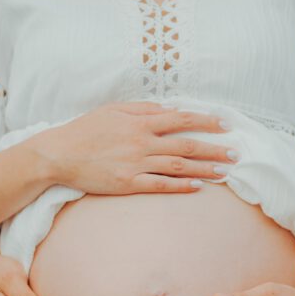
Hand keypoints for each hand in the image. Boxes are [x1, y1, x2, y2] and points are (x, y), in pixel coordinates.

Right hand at [29, 101, 238, 194]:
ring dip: (204, 169)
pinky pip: (160, 185)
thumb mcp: (113, 110)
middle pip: (186, 144)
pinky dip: (181, 186)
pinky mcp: (127, 183)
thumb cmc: (85, 130)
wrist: (58, 154)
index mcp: (139, 121)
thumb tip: (170, 108)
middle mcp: (141, 141)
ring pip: (178, 166)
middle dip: (214, 148)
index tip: (227, 124)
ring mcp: (135, 164)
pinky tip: (199, 187)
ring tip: (226, 172)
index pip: (181, 119)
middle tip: (236, 152)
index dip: (207, 121)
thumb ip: (143, 108)